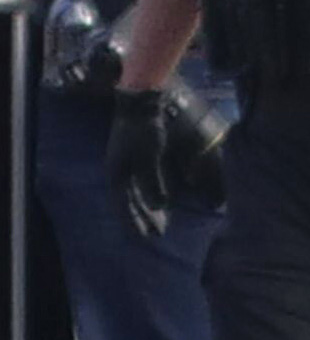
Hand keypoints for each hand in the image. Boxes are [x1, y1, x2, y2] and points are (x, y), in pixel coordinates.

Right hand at [107, 88, 176, 242]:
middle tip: (158, 234)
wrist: (141, 103)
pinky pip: (144, 181)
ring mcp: (127, 163)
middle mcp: (119, 172)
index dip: (135, 222)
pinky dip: (152, 192)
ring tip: (162, 222)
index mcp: (117, 175)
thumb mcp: (149, 158)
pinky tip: (164, 199)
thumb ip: (152, 183)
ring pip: (137, 192)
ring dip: (149, 207)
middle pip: (131, 201)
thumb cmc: (144, 130)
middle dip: (144, 218)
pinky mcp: (138, 156)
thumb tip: (159, 207)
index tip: (146, 237)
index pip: (125, 206)